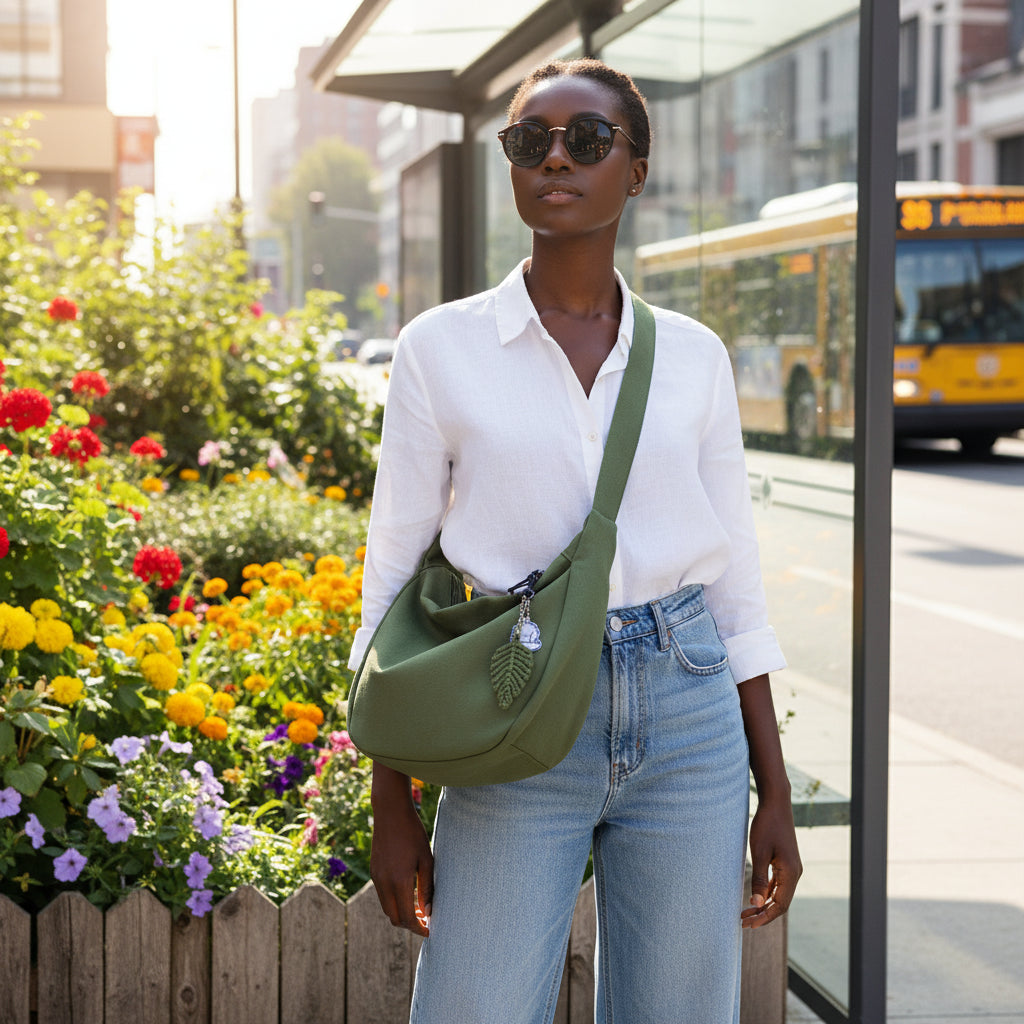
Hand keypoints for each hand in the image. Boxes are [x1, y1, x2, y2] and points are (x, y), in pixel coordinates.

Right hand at [369, 763, 433, 936]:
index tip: (430, 930)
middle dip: (410, 924)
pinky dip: (394, 902)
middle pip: (394, 917)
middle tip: (426, 921)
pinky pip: (382, 895)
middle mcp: (383, 883)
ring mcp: (376, 877)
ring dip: (401, 913)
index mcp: (399, 881)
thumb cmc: (413, 833)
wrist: (391, 812)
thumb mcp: (426, 859)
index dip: (419, 928)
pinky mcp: (374, 871)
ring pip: (387, 908)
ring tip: (419, 909)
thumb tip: (428, 912)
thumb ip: (427, 888)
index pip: (407, 918)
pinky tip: (408, 894)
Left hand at [740, 797, 801, 928]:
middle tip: (743, 922)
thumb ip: (759, 880)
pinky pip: (778, 883)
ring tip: (746, 912)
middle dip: (763, 914)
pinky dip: (767, 892)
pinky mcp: (786, 861)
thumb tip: (757, 905)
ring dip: (764, 904)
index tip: (748, 925)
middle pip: (781, 903)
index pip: (780, 906)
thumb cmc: (767, 826)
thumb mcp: (759, 853)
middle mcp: (795, 873)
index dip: (765, 918)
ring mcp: (792, 867)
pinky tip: (756, 896)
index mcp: (791, 874)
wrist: (776, 803)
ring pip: (779, 894)